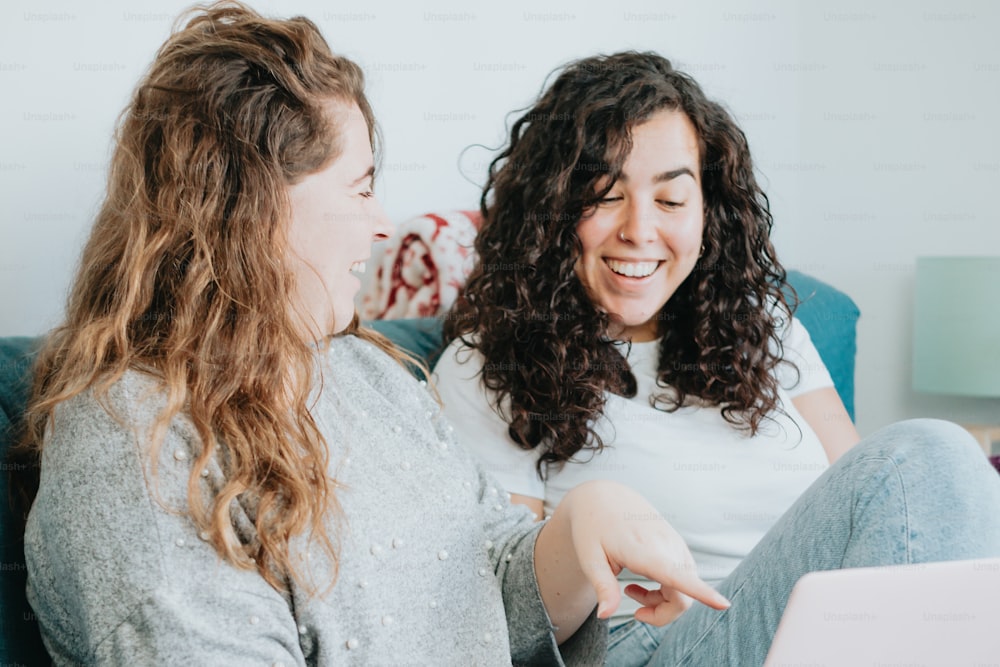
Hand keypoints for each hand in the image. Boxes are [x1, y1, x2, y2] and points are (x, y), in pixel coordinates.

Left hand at [562, 480, 729, 624]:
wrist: (603, 497)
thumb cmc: (592, 527)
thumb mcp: (589, 557)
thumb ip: (601, 587)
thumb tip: (605, 616)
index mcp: (644, 550)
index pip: (677, 575)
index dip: (702, 592)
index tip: (724, 604)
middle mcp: (667, 546)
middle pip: (682, 598)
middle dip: (662, 615)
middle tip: (634, 612)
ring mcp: (675, 545)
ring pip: (685, 590)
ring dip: (661, 602)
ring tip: (630, 590)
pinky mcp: (677, 546)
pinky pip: (683, 579)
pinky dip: (666, 590)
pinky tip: (642, 581)